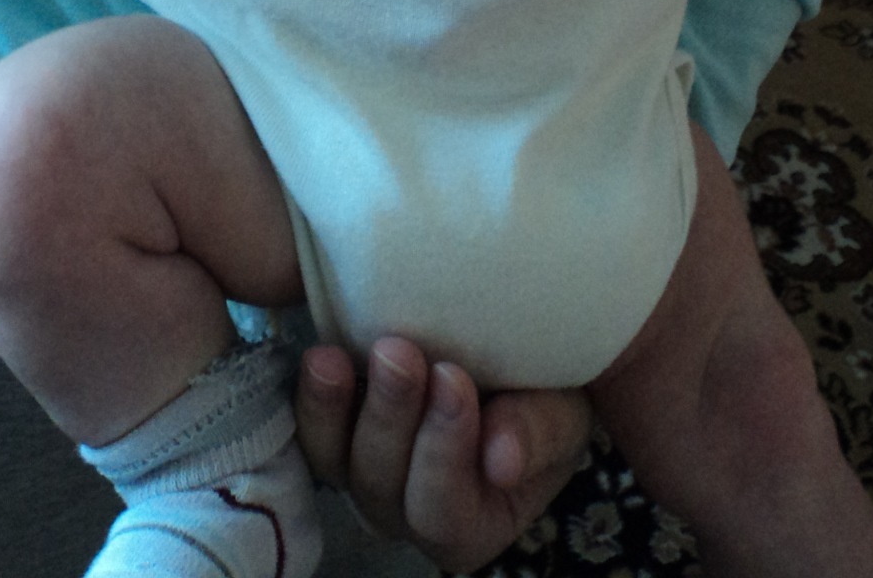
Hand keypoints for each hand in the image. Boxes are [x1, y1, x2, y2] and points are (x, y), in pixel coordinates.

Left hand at [296, 337, 592, 571]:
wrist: (508, 348)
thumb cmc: (543, 391)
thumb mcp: (560, 411)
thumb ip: (538, 435)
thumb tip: (502, 461)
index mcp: (474, 524)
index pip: (447, 513)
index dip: (444, 453)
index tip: (454, 378)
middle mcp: (409, 512)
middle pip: (384, 489)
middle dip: (392, 418)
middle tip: (399, 352)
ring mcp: (367, 474)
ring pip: (339, 464)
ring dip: (338, 409)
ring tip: (339, 356)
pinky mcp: (336, 432)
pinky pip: (312, 431)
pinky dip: (313, 397)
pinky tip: (320, 354)